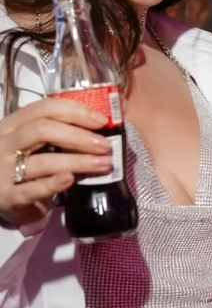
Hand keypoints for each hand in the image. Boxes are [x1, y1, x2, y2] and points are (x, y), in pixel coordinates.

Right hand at [0, 97, 112, 227]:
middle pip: (43, 130)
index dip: (75, 111)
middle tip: (105, 146)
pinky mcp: (7, 196)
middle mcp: (4, 143)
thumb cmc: (27, 166)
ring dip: (78, 162)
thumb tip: (106, 118)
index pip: (43, 108)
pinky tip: (71, 180)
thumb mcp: (36, 144)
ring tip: (104, 164)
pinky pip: (32, 189)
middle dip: (79, 136)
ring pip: (43, 161)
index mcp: (13, 125)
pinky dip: (53, 184)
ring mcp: (3, 170)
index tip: (102, 121)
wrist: (4, 199)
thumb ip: (62, 131)